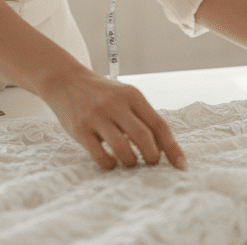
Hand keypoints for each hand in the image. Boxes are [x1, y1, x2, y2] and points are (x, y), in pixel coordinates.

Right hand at [37, 69, 186, 170]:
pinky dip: (110, 164)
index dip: (172, 148)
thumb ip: (142, 117)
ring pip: (123, 149)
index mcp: (132, 95)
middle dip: (152, 157)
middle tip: (151, 163)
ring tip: (130, 162)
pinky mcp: (79, 128)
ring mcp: (96, 116)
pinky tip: (111, 162)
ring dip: (131, 162)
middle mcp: (115, 103)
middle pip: (143, 137)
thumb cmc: (102, 94)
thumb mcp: (125, 96)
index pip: (159, 124)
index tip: (181, 166)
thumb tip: (163, 149)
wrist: (65, 80)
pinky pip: (100, 155)